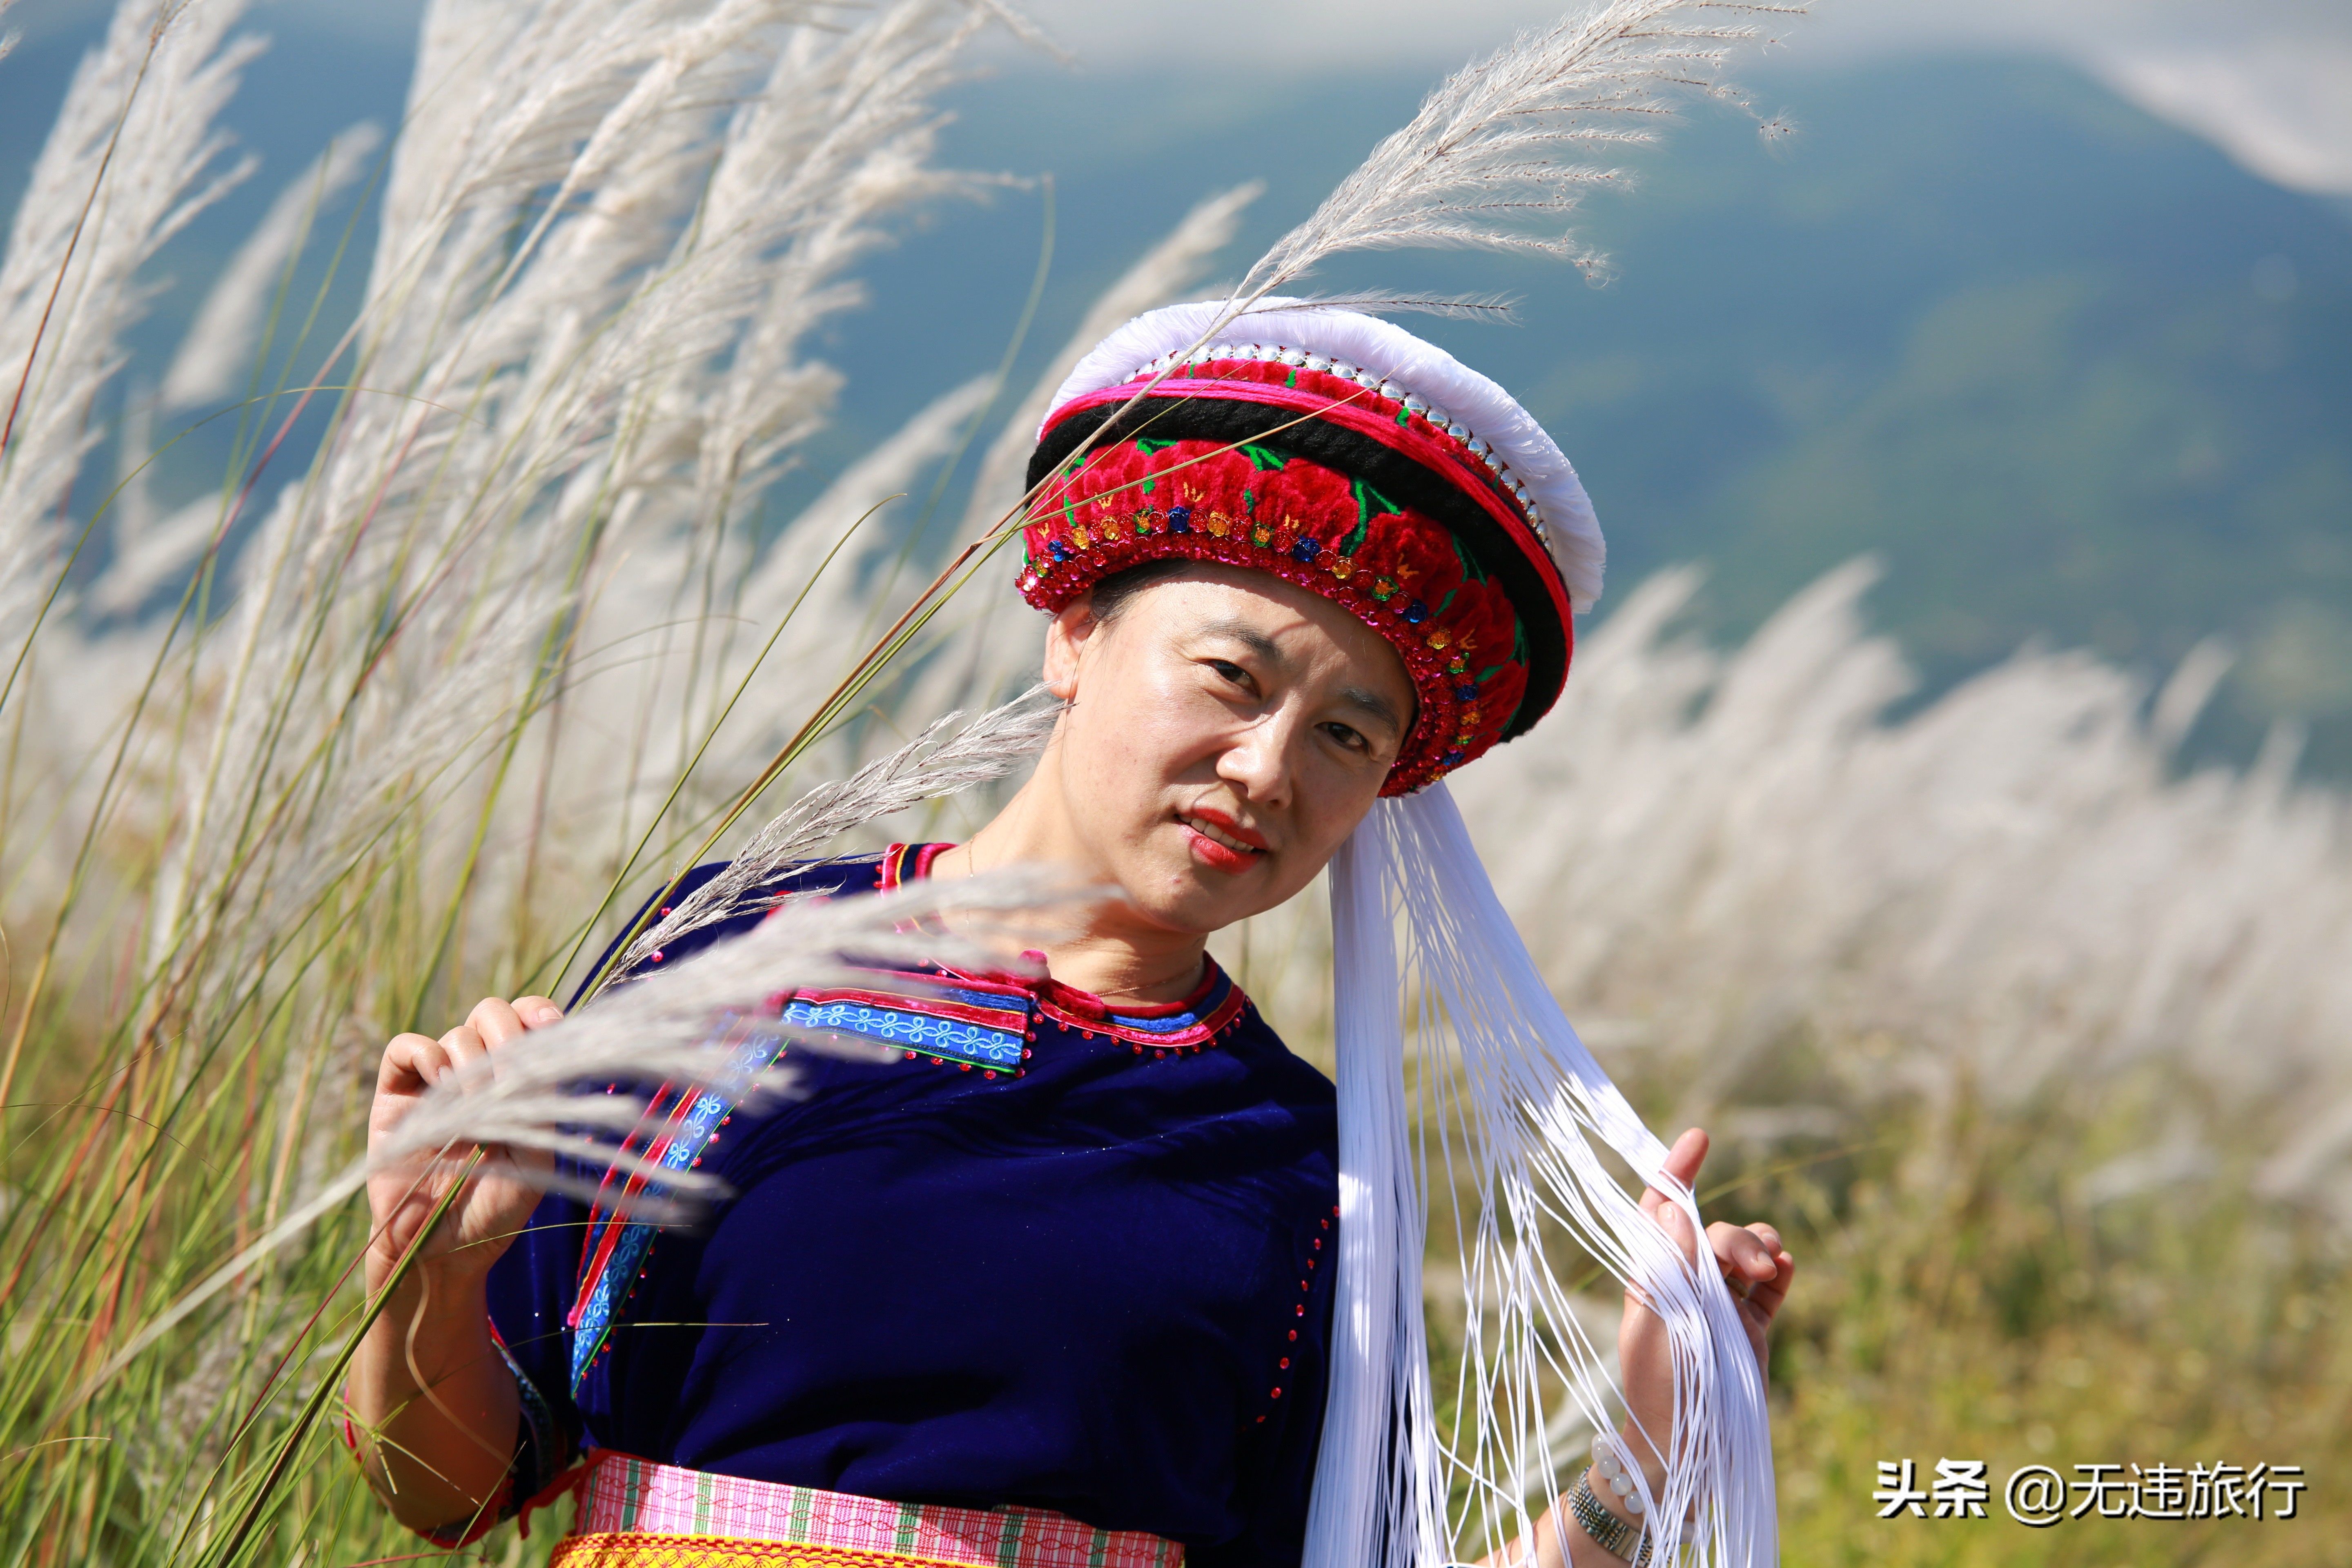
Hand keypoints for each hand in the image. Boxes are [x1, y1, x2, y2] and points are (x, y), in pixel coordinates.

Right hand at [364, 996, 562, 1286]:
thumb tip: (538, 1055)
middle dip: (507, 1034)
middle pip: (492, 1014)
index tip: (550, 1025)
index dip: (538, 1013)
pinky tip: (441, 1082)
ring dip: (473, 1061)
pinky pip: (406, 1048)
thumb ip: (540, 1103)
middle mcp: (477, 1074)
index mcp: (517, 1082)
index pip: (529, 1021)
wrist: (443, 1248)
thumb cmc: (496, 1206)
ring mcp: (435, 1083)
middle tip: (508, 1078)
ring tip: (474, 1107)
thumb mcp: (536, 1153)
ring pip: (458, 1032)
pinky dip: (427, 1054)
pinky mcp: (396, 1097)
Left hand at [1472, 1127, 1794, 1567]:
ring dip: (1761, 1245)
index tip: (1699, 1137)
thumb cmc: (1658, 1389)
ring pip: (1747, 1251)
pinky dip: (1781, 1269)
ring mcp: (1721, 1305)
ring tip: (1770, 1265)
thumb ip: (1670, 1266)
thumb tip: (1668, 1204)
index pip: (1661, 1211)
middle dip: (1736, 1235)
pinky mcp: (1751, 1328)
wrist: (1683, 1448)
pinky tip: (1785, 1269)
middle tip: (1750, 1265)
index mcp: (1652, 1277)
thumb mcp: (1658, 1322)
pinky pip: (1771, 1284)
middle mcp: (1686, 1285)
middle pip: (1713, 1231)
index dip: (1676, 1172)